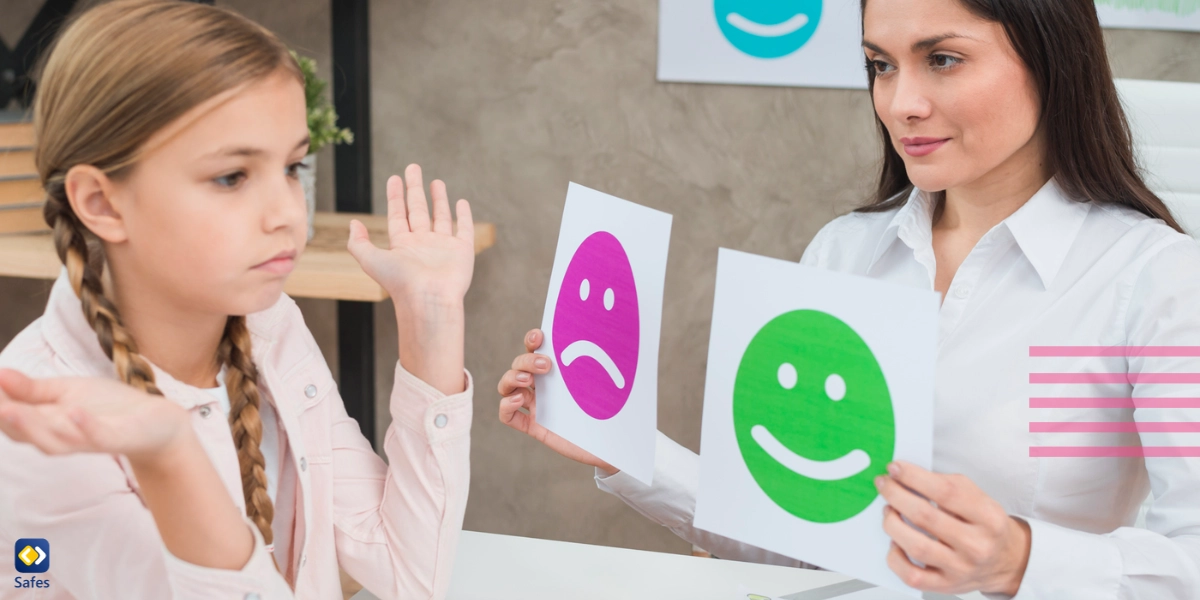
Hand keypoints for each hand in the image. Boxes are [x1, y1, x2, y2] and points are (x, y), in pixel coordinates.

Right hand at [0, 369, 190, 466]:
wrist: (157, 423)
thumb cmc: (108, 408)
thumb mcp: (67, 392)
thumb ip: (32, 389)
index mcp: (46, 424)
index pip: (11, 418)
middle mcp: (62, 436)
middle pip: (25, 432)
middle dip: (4, 418)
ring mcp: (90, 439)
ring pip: (54, 441)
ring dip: (31, 426)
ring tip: (10, 409)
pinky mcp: (118, 438)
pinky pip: (98, 437)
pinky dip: (84, 427)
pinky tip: (73, 412)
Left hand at [346, 163, 474, 305]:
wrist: (429, 300)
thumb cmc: (401, 283)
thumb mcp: (371, 260)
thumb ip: (358, 243)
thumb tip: (353, 223)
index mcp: (402, 245)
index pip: (398, 215)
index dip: (395, 196)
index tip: (395, 178)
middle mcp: (422, 244)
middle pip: (417, 210)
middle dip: (415, 189)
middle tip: (413, 168)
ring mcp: (443, 247)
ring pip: (440, 217)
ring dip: (438, 199)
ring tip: (436, 182)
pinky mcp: (462, 251)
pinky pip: (464, 229)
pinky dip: (464, 216)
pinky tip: (461, 203)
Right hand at [498, 329, 616, 474]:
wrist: (611, 444)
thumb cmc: (609, 411)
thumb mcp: (607, 385)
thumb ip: (606, 367)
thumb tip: (613, 338)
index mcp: (558, 371)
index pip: (536, 348)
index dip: (532, 339)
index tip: (540, 337)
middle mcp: (544, 386)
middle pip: (519, 365)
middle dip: (526, 361)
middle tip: (547, 366)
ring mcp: (537, 405)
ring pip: (507, 386)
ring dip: (511, 378)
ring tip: (527, 382)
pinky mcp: (534, 426)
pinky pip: (507, 416)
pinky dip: (506, 406)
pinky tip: (518, 401)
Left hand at [876, 461, 1030, 595]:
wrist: (1005, 561)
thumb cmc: (984, 525)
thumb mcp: (978, 497)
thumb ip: (947, 484)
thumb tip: (905, 474)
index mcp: (988, 517)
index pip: (946, 492)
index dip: (914, 477)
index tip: (894, 467)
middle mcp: (976, 545)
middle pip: (926, 517)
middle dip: (896, 495)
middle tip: (884, 485)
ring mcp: (960, 568)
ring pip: (916, 546)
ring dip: (892, 524)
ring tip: (888, 511)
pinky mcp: (945, 585)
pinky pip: (912, 575)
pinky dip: (895, 557)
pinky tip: (894, 542)